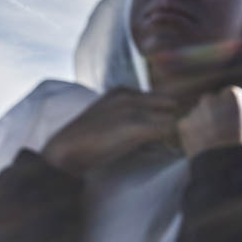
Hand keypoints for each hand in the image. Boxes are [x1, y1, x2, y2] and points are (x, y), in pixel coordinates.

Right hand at [42, 88, 177, 174]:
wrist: (66, 150)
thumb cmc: (88, 140)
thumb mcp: (110, 117)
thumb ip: (130, 115)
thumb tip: (155, 124)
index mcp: (122, 91)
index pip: (160, 97)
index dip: (166, 114)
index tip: (168, 128)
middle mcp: (130, 95)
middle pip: (171, 104)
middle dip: (174, 120)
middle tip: (173, 137)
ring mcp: (133, 109)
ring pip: (172, 117)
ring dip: (174, 132)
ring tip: (170, 145)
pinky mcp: (136, 125)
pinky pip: (169, 130)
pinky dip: (172, 140)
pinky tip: (166, 148)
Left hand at [177, 86, 241, 157]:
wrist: (224, 165)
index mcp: (232, 96)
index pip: (232, 95)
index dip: (234, 107)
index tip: (236, 117)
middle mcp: (211, 99)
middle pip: (213, 102)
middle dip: (217, 112)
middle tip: (223, 129)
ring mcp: (196, 111)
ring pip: (200, 114)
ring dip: (204, 123)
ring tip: (212, 140)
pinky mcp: (184, 124)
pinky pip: (189, 126)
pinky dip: (193, 133)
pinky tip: (202, 144)